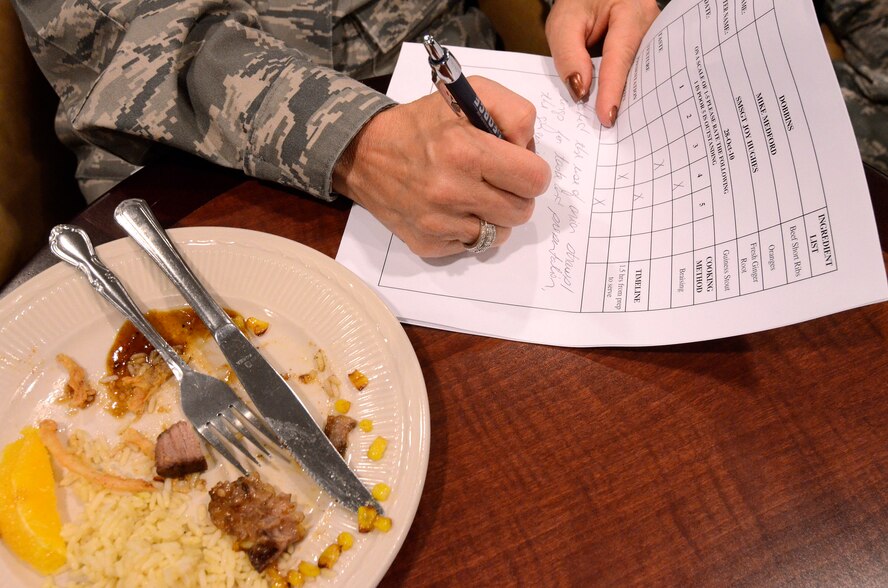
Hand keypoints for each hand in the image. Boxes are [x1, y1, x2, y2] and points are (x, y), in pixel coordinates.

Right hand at [333, 76, 550, 256]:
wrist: (364, 154)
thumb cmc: (421, 124)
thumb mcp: (470, 93)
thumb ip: (514, 113)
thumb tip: (529, 149)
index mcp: (465, 150)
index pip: (533, 179)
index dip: (532, 172)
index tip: (517, 166)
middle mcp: (452, 191)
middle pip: (522, 211)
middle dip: (516, 194)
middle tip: (496, 180)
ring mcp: (439, 223)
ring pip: (501, 233)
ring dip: (495, 214)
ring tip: (473, 193)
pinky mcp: (428, 243)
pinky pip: (473, 245)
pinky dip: (470, 229)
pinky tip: (452, 209)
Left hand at [546, 0, 658, 126]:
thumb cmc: (579, 3)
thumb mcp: (564, 23)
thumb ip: (569, 55)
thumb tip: (581, 92)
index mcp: (631, 12)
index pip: (620, 57)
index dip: (612, 89)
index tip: (607, 117)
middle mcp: (651, 24)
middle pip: (638, 69)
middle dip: (624, 98)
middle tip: (612, 128)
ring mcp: (654, 37)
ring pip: (643, 74)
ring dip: (628, 97)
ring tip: (618, 124)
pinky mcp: (649, 49)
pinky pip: (640, 73)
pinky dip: (627, 90)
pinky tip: (619, 108)